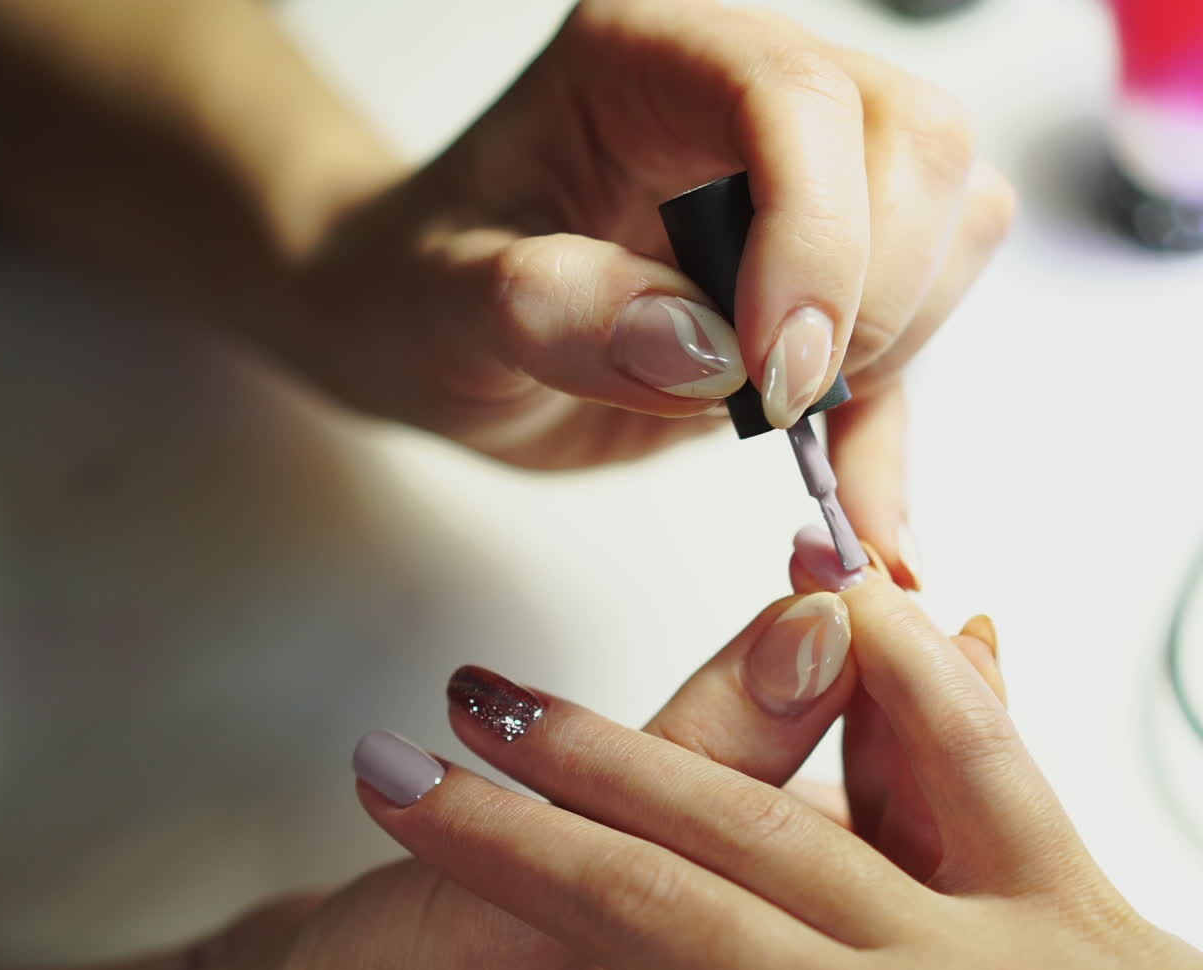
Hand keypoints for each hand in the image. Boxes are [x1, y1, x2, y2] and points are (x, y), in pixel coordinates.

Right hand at [278, 568, 1202, 969]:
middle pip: (637, 918)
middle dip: (495, 843)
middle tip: (397, 776)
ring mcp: (970, 962)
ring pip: (760, 825)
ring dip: (613, 758)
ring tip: (505, 707)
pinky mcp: (1055, 893)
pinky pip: (967, 751)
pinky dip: (901, 668)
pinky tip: (826, 605)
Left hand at [306, 0, 1013, 576]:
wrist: (430, 334)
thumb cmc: (419, 295)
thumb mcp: (443, 303)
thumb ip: (553, 309)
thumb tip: (708, 351)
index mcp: (646, 60)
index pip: (795, 99)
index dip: (814, 237)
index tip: (770, 377)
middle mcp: (741, 102)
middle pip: (917, 146)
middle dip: (877, 296)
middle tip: (774, 406)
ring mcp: (795, 190)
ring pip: (949, 227)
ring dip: (894, 354)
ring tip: (787, 444)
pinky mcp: (812, 284)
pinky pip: (914, 338)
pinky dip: (888, 434)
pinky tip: (852, 509)